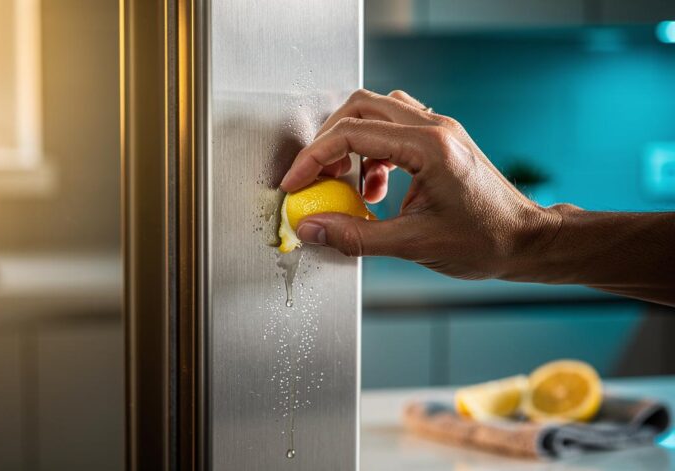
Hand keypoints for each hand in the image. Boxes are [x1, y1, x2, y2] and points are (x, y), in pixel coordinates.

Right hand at [280, 89, 560, 280]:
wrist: (526, 241)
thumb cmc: (485, 241)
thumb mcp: (413, 244)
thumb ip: (356, 236)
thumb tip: (312, 228)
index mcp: (430, 147)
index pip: (354, 135)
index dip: (314, 159)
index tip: (296, 183)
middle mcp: (435, 127)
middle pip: (360, 108)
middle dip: (328, 143)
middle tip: (315, 178)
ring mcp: (439, 129)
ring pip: (376, 113)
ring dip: (351, 144)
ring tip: (348, 185)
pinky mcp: (440, 139)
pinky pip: (393, 128)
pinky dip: (372, 153)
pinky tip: (374, 189)